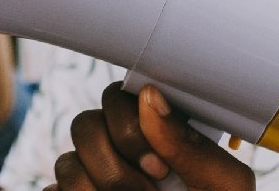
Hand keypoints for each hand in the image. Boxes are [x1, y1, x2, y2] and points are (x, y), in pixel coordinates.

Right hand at [50, 84, 251, 190]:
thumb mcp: (224, 186)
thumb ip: (189, 143)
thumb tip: (148, 97)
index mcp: (160, 133)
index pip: (121, 98)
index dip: (131, 128)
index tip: (159, 167)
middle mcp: (122, 151)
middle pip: (86, 125)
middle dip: (114, 165)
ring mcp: (94, 178)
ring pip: (67, 162)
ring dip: (99, 189)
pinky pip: (54, 190)